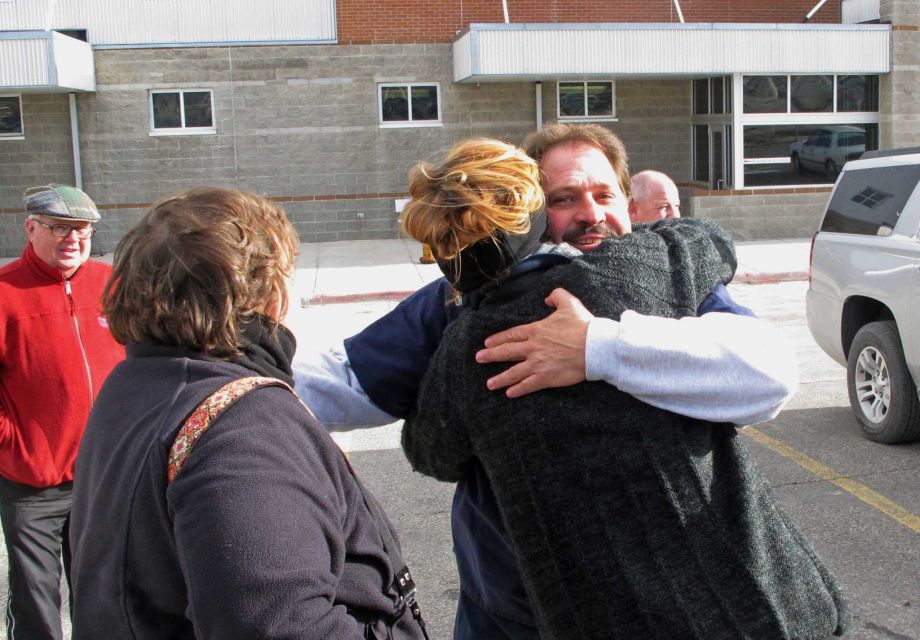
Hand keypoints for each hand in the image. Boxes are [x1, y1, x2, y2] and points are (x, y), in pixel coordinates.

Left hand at [475, 288, 593, 397]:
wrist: (594, 346)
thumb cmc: (583, 325)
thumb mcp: (569, 303)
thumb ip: (556, 296)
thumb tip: (548, 297)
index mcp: (536, 331)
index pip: (512, 335)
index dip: (498, 339)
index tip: (487, 343)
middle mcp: (533, 348)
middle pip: (507, 352)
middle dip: (491, 356)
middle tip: (479, 359)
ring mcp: (538, 364)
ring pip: (514, 372)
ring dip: (500, 378)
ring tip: (490, 384)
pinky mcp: (546, 377)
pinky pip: (528, 385)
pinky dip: (518, 389)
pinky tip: (509, 393)